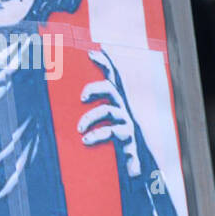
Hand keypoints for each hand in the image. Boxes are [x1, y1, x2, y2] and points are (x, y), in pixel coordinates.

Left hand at [78, 50, 139, 176]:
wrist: (139, 163)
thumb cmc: (117, 140)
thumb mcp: (107, 123)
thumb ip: (95, 111)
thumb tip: (75, 98)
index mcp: (118, 101)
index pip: (113, 77)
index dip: (105, 63)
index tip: (92, 52)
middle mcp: (123, 108)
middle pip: (110, 89)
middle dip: (94, 88)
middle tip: (81, 97)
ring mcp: (126, 122)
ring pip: (108, 111)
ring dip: (91, 118)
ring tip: (79, 129)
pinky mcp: (127, 138)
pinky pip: (112, 133)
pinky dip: (98, 136)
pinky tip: (88, 142)